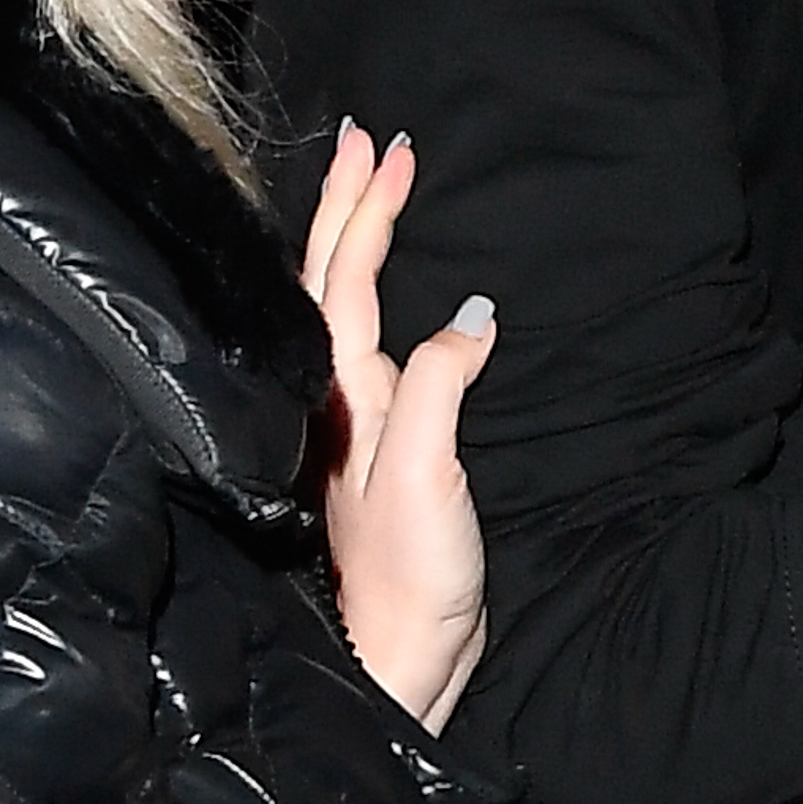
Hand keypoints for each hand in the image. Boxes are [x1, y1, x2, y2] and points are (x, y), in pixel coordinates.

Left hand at [301, 121, 494, 733]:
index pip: (350, 281)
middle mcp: (338, 401)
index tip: (392, 150)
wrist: (400, 665)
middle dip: (346, 204)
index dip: (370, 212)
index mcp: (344, 398)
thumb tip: (472, 314)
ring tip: (366, 189)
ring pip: (338, 306)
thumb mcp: (427, 478)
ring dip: (350, 240)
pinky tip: (384, 289)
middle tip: (364, 138)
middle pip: (329, 281)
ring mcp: (355, 425)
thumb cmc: (408, 580)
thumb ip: (439, 389)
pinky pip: (363, 342)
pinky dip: (368, 293)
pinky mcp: (380, 451)